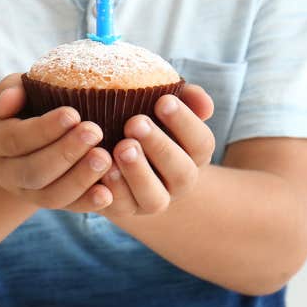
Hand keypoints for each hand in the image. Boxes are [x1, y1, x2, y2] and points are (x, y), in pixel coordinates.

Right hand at [0, 74, 114, 212]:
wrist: (28, 136)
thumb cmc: (26, 102)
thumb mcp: (15, 88)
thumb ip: (10, 90)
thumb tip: (6, 103)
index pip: (15, 138)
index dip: (44, 129)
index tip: (73, 114)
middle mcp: (4, 171)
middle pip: (32, 171)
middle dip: (65, 153)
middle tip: (95, 132)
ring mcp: (25, 191)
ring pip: (49, 195)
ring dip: (79, 179)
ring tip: (105, 158)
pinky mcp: (46, 202)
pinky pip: (66, 208)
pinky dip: (87, 203)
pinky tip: (107, 193)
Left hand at [100, 85, 215, 218]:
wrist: (116, 147)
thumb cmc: (147, 117)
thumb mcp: (165, 104)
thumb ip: (186, 97)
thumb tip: (204, 103)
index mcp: (193, 153)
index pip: (202, 143)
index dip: (185, 123)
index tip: (163, 100)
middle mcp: (179, 181)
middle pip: (182, 173)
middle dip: (160, 147)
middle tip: (136, 123)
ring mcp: (153, 199)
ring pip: (154, 198)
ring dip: (138, 172)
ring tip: (120, 147)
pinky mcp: (125, 209)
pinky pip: (121, 206)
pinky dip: (112, 188)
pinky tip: (102, 167)